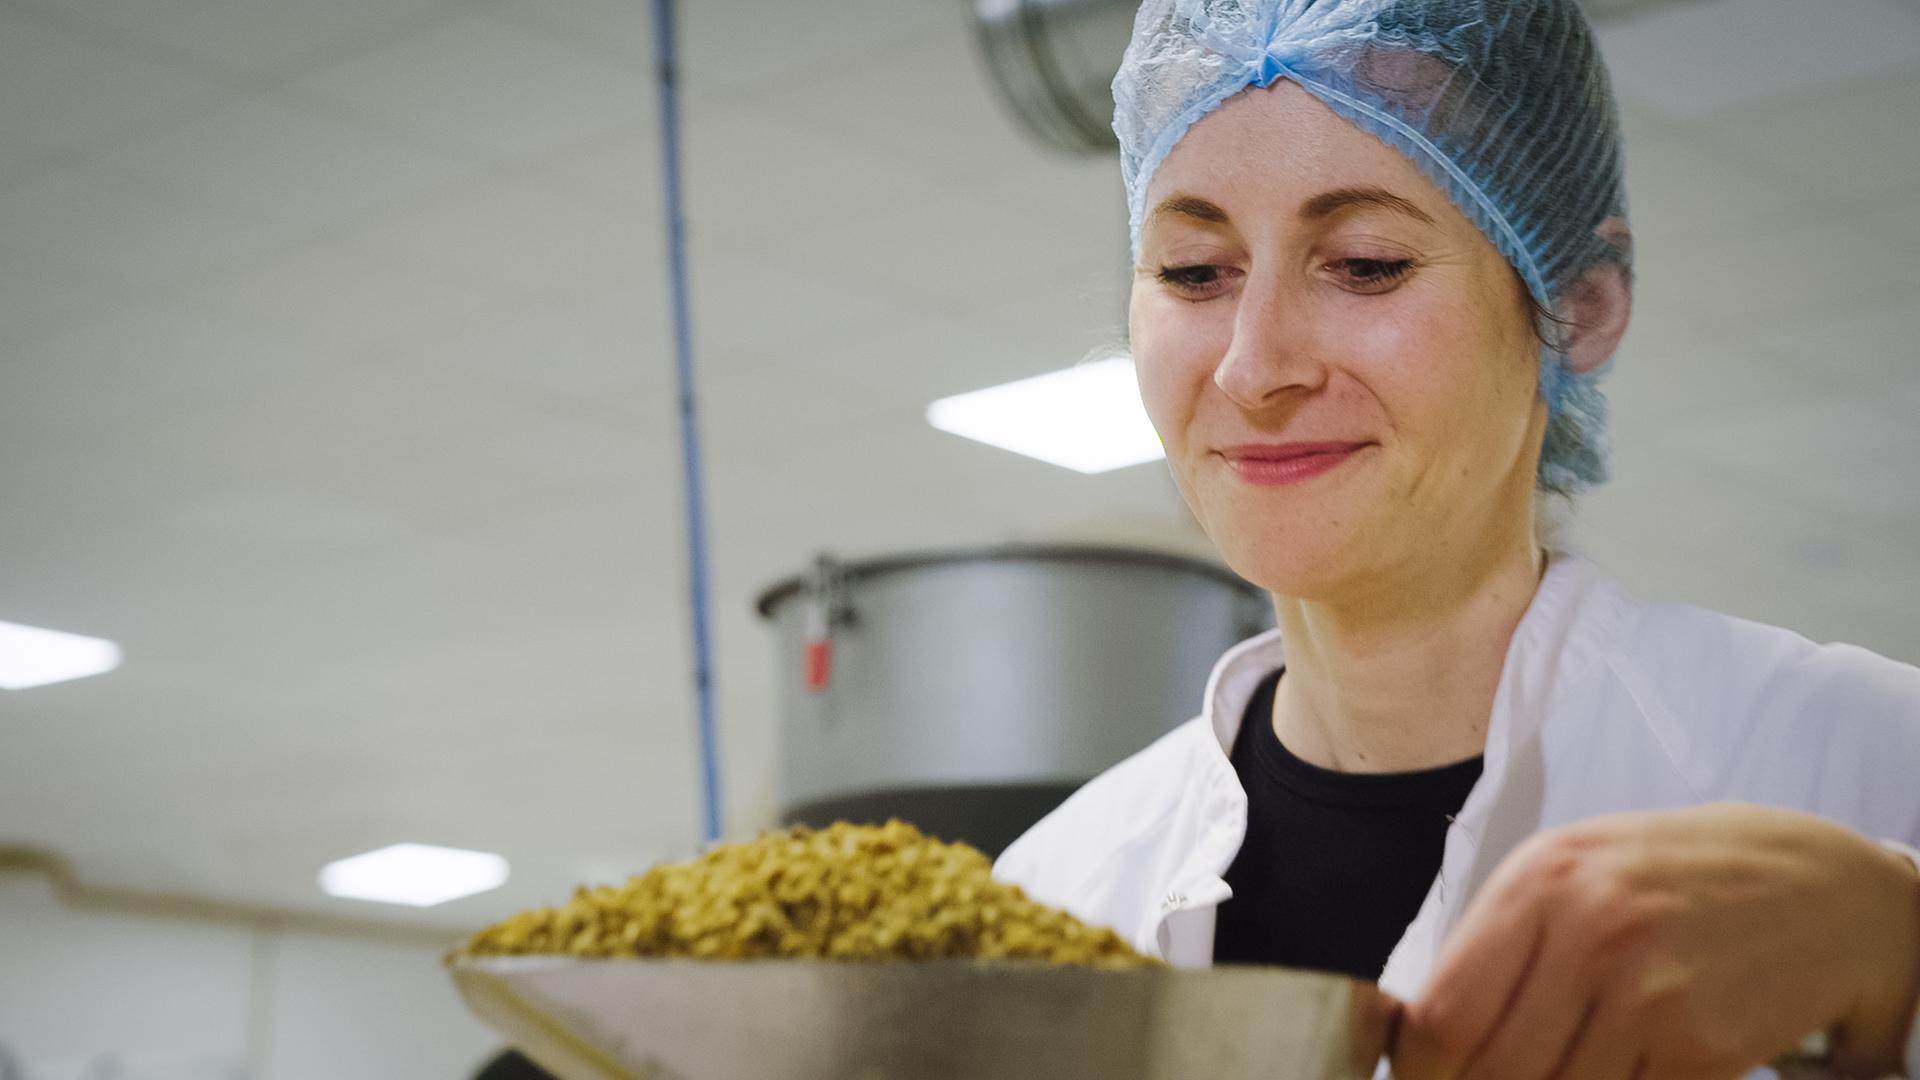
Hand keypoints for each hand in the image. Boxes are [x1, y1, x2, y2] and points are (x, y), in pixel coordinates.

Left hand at [1390, 804, 1919, 1079]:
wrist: (1819, 885)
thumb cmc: (1674, 876)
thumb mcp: (1572, 872)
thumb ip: (1498, 943)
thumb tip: (1422, 1032)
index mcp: (1540, 880)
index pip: (1442, 1015)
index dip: (1420, 1070)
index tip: (1420, 1079)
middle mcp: (1591, 932)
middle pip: (1492, 1070)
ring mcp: (1652, 993)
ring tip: (1564, 1063)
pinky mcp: (1704, 1047)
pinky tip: (1620, 1066)